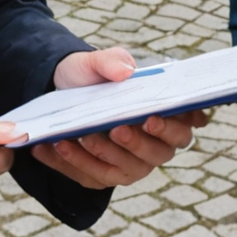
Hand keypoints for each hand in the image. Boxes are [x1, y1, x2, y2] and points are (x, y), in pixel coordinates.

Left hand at [36, 48, 212, 188]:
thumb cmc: (91, 78)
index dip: (172, 126)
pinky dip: (72, 162)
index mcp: (162, 113)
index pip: (183, 127)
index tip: (152, 117)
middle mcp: (153, 143)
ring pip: (125, 170)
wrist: (61, 93)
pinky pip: (91, 176)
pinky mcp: (102, 175)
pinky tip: (53, 147)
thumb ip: (111, 61)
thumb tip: (125, 72)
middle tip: (117, 129)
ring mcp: (130, 164)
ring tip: (81, 137)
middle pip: (158, 154)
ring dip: (104, 155)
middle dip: (137, 144)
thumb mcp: (96, 63)